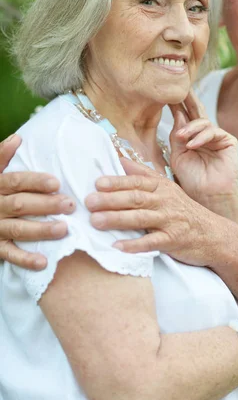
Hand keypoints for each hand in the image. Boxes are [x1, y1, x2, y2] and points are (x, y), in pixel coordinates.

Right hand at [0, 134, 72, 270]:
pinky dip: (25, 259)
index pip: (15, 182)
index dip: (35, 181)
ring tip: (64, 229)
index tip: (57, 182)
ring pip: (18, 229)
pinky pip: (9, 254)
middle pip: (20, 205)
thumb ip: (2, 156)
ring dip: (41, 230)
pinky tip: (43, 261)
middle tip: (70, 205)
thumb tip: (18, 138)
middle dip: (46, 205)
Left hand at [86, 158, 233, 266]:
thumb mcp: (167, 188)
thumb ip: (143, 175)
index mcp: (162, 188)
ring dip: (117, 220)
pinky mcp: (174, 240)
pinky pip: (152, 243)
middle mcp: (166, 202)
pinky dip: (135, 245)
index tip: (97, 183)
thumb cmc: (185, 211)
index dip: (117, 182)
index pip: (136, 182)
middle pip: (136, 198)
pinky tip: (117, 246)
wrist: (213, 234)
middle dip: (111, 200)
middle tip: (89, 201)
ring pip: (141, 218)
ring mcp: (170, 221)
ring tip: (95, 222)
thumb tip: (120, 159)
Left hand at [168, 90, 237, 202]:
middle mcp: (204, 134)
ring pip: (202, 122)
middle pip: (196, 111)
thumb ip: (176, 136)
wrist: (207, 197)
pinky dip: (201, 137)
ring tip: (181, 137)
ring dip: (190, 128)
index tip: (164, 94)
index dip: (175, 105)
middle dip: (188, 99)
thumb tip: (177, 115)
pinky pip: (213, 131)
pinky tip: (192, 145)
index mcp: (190, 137)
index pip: (183, 116)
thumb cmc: (192, 180)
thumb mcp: (177, 156)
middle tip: (180, 89)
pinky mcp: (228, 141)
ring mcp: (217, 137)